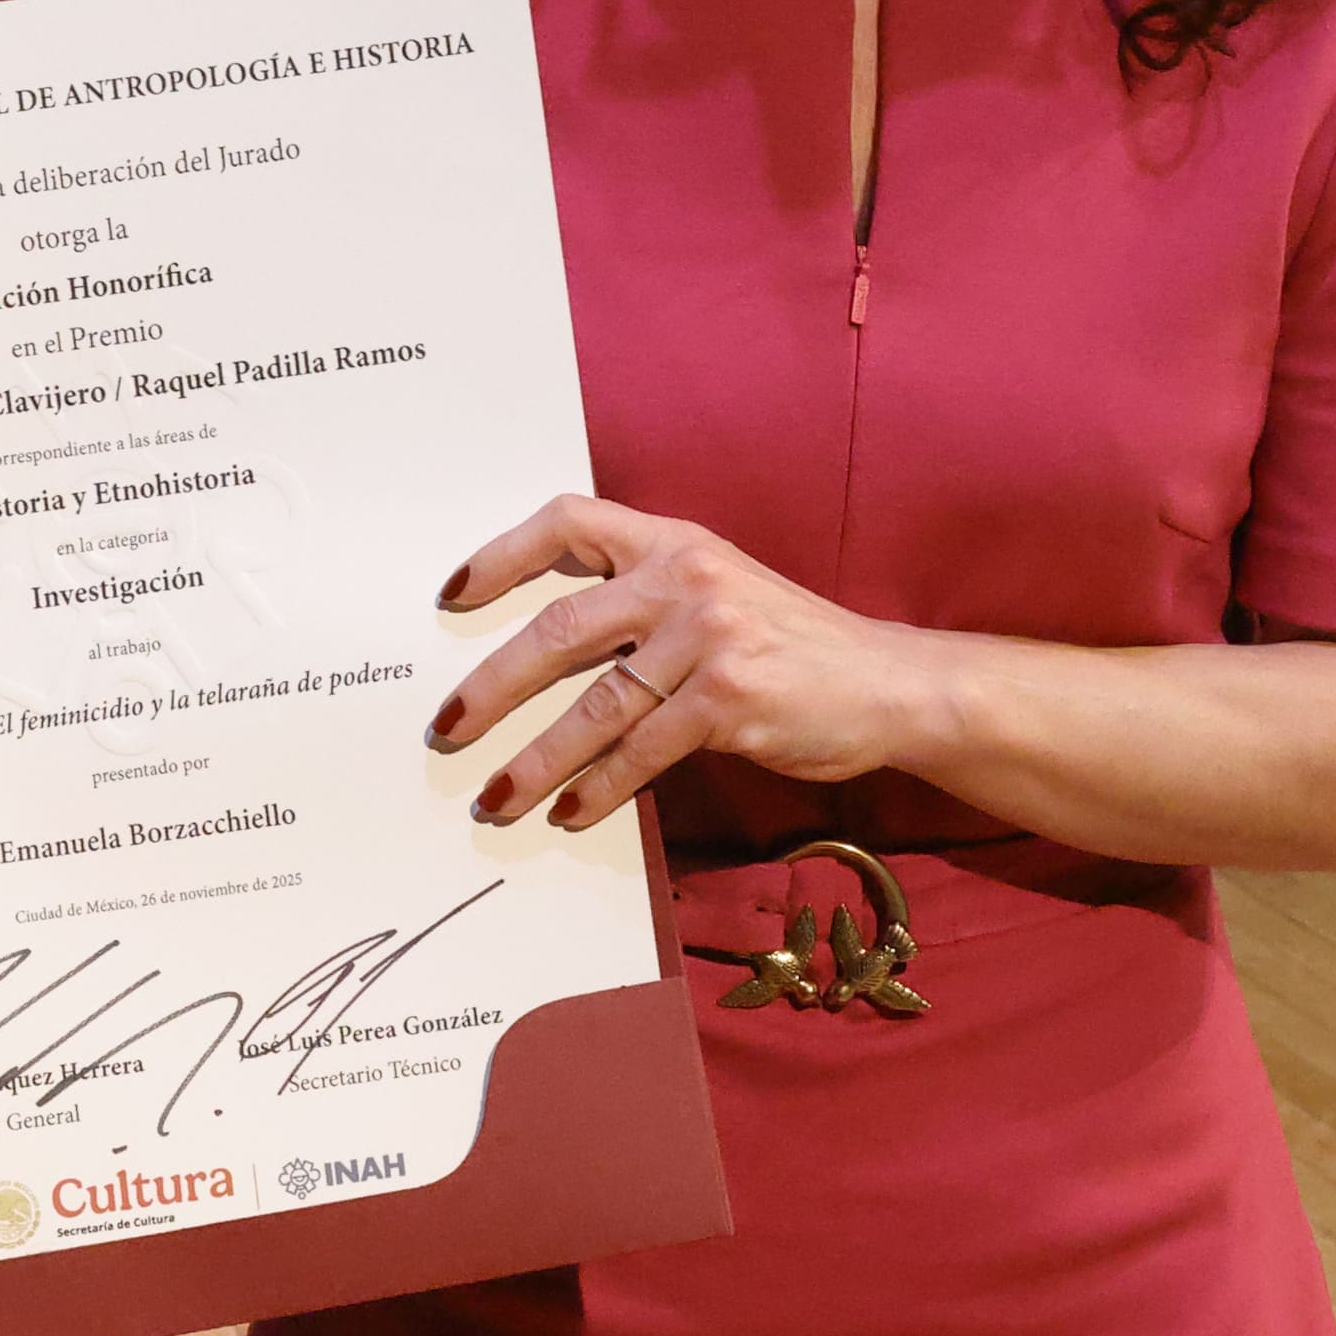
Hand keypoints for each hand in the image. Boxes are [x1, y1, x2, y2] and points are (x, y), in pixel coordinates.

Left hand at [433, 493, 930, 832]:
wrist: (889, 683)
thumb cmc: (791, 646)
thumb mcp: (719, 593)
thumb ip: (645, 602)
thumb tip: (545, 655)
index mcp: (673, 541)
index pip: (569, 521)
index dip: (502, 555)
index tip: (452, 598)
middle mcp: (685, 577)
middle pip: (559, 628)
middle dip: (491, 686)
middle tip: (447, 728)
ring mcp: (708, 637)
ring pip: (594, 705)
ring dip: (536, 760)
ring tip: (495, 797)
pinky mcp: (730, 699)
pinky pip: (641, 751)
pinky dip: (598, 789)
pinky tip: (570, 813)